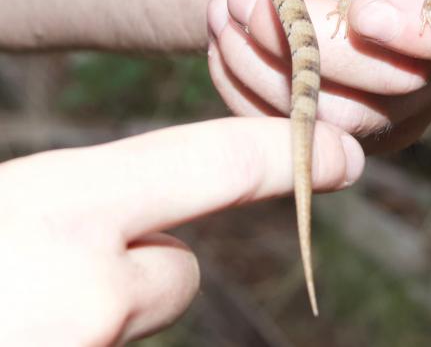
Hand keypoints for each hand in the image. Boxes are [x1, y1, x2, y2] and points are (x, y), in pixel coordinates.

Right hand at [0, 118, 362, 344]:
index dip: (287, 158)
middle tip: (69, 275)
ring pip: (128, 315)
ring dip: (98, 311)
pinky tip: (24, 324)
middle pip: (176, 273)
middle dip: (148, 266)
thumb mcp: (4, 203)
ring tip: (24, 303)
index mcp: (55, 207)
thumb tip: (135, 223)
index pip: (214, 166)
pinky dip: (74, 333)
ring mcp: (87, 342)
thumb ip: (64, 201)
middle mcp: (85, 289)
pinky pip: (99, 342)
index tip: (345, 154)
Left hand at [208, 0, 430, 150]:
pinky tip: (232, 38)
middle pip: (413, 82)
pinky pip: (306, 133)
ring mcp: (400, 94)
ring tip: (232, 3)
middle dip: (323, 43)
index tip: (363, 12)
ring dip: (277, 63)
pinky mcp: (350, 126)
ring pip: (350, 118)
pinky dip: (254, 87)